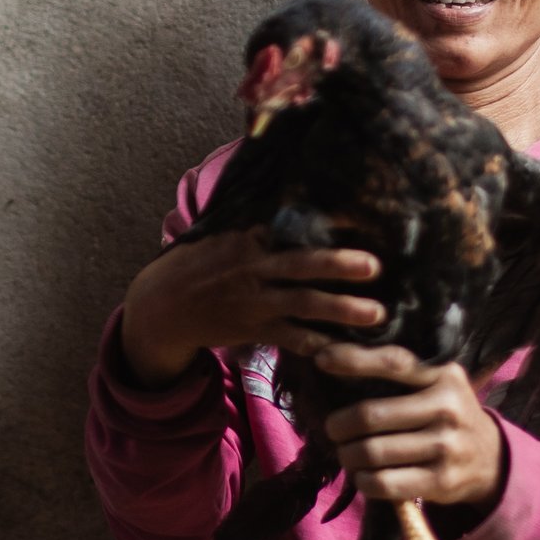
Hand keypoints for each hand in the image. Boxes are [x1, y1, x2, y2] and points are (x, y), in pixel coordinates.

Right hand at [119, 231, 383, 385]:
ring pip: (303, 305)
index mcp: (245, 241)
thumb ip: (253, 218)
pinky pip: (291, 339)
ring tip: (377, 314)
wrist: (162, 307)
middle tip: (375, 266)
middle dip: (337, 266)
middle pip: (300, 266)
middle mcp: (252, 271)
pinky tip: (345, 349)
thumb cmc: (196, 263)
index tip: (356, 219)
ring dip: (340, 309)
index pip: (287, 228)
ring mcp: (254, 303)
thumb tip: (283, 190)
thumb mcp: (218, 232)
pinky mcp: (255, 330)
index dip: (321, 225)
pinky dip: (317, 344)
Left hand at [316, 343, 504, 507]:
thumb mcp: (439, 383)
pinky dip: (363, 481)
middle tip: (333, 430)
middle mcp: (447, 408)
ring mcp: (446, 447)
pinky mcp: (441, 481)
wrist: (491, 460)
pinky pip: (384, 483)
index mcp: (444, 376)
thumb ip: (404, 373)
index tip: (321, 359)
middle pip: (371, 415)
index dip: (354, 360)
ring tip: (346, 454)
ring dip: (348, 456)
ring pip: (372, 452)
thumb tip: (338, 362)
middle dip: (339, 425)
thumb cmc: (448, 414)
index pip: (394, 363)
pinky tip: (362, 476)